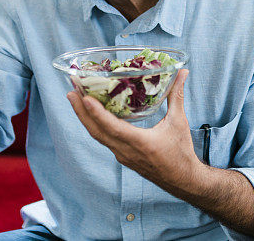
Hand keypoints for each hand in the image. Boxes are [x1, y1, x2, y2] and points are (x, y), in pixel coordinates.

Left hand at [66, 69, 201, 189]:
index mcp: (140, 143)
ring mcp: (122, 155)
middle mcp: (126, 151)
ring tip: (76, 99)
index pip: (112, 127)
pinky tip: (92, 114)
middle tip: (71, 93)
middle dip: (81, 112)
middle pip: (97, 131)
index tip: (84, 98)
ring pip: (98, 136)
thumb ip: (177, 96)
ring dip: (85, 118)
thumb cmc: (181, 153)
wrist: (183, 181)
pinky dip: (96, 125)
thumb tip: (182, 72)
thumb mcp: (179, 122)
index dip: (97, 113)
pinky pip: (104, 140)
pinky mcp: (122, 157)